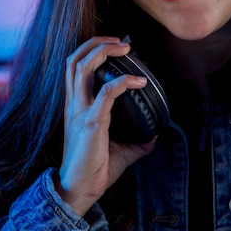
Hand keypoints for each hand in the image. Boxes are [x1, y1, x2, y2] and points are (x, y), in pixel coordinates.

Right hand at [56, 37, 155, 216]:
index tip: (115, 47)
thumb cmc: (95, 169)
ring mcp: (80, 111)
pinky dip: (124, 82)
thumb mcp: (121, 150)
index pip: (75, 68)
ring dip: (103, 52)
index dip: (91, 51)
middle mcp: (74, 104)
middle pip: (74, 60)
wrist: (80, 189)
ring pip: (82, 68)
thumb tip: (156, 135)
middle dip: (96, 43)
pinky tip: (139, 82)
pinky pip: (106, 93)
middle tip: (120, 41)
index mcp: (76, 106)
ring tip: (125, 48)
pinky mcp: (92, 122)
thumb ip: (137, 141)